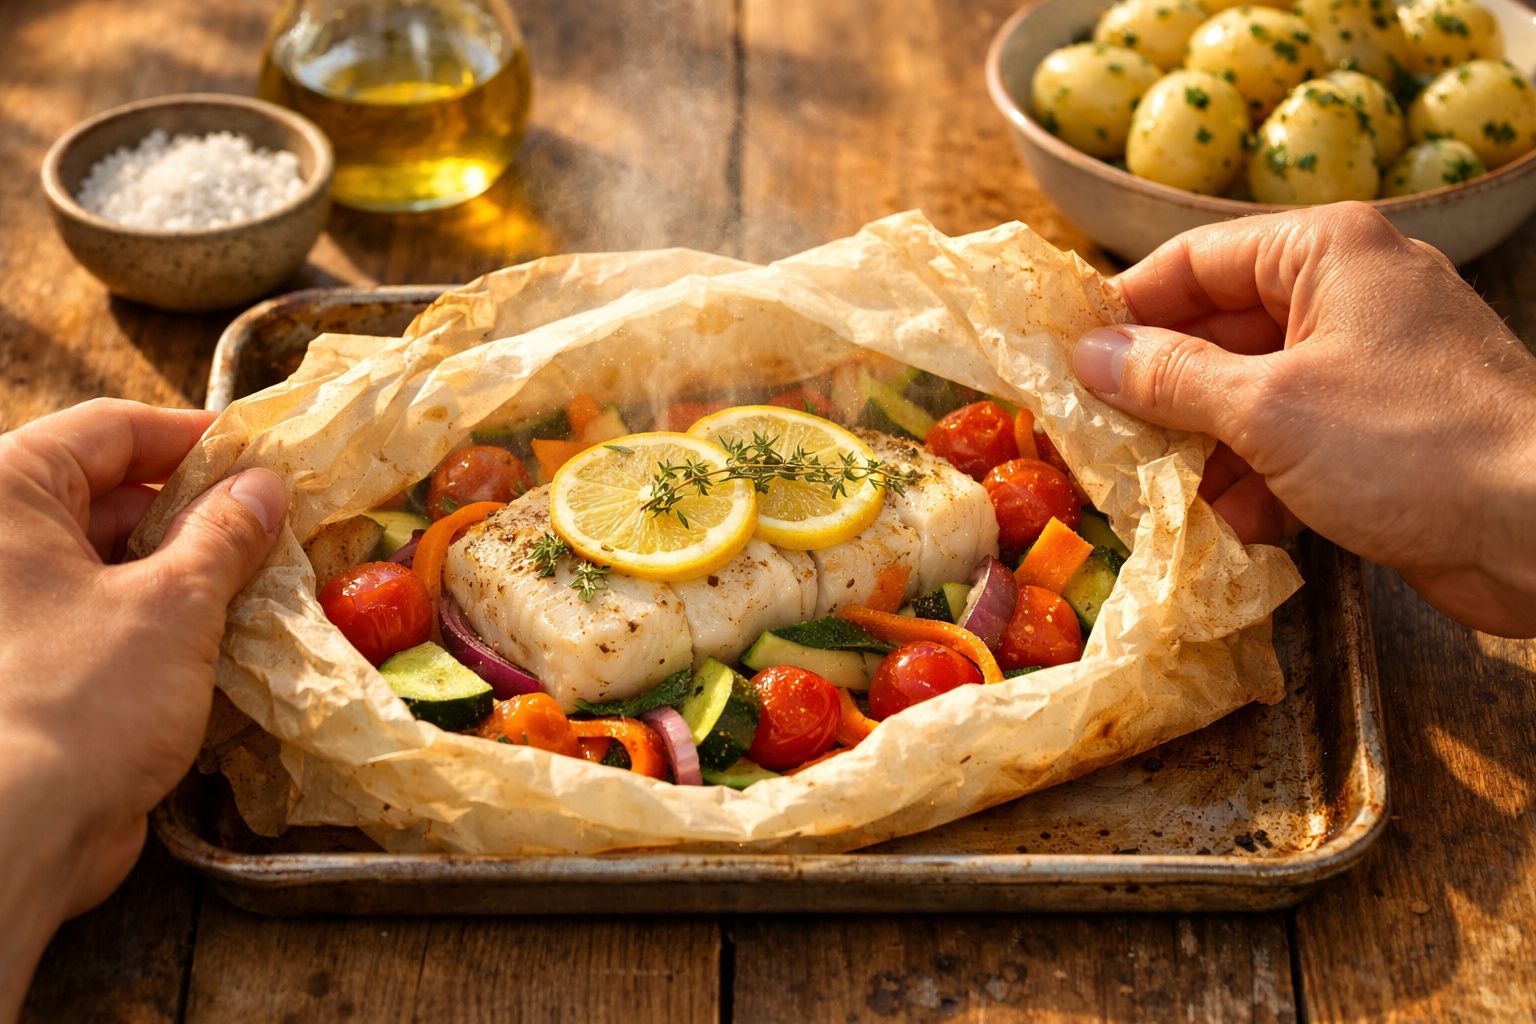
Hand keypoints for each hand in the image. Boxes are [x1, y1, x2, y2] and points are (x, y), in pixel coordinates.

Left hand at [0, 399, 285, 1019]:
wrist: (13, 840)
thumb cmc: (78, 702)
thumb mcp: (173, 603)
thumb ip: (225, 534)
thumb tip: (263, 488)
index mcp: (4, 496)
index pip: (109, 431)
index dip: (194, 436)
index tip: (262, 453)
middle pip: (110, 494)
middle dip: (199, 508)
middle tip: (276, 524)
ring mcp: (12, 610)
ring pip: (114, 561)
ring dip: (190, 569)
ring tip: (265, 581)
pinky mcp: (33, 669)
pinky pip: (108, 619)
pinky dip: (167, 621)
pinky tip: (229, 635)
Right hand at [1073, 202, 1535, 637]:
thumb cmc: (1411, 445)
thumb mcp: (1268, 407)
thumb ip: (1169, 378)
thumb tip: (1090, 354)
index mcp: (1324, 253)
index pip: (1194, 260)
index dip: (1125, 308)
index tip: (1065, 358)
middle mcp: (1347, 295)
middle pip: (1218, 331)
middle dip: (1160, 393)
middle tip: (1096, 439)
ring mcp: (1367, 366)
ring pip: (1248, 394)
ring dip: (1201, 450)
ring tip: (1153, 496)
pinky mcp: (1381, 432)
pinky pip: (1290, 441)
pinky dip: (1254, 481)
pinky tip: (1225, 528)